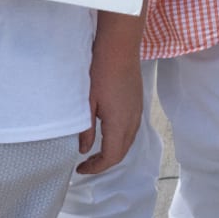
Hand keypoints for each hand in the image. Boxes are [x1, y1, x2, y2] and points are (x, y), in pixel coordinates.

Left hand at [77, 52, 142, 174]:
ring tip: (96, 152)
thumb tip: (84, 150)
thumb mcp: (87, 104)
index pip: (112, 156)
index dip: (96, 168)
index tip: (80, 168)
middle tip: (86, 163)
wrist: (119, 48)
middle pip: (123, 151)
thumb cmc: (100, 73)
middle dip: (105, 162)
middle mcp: (133, 120)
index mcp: (119, 123)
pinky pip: (132, 129)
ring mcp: (138, 110)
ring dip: (114, 151)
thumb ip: (86, 130)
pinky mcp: (138, 102)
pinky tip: (108, 133)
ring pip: (129, 140)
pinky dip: (121, 139)